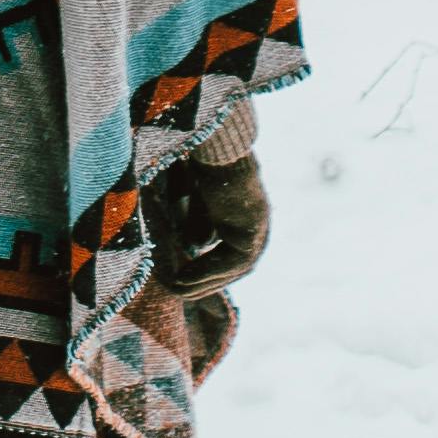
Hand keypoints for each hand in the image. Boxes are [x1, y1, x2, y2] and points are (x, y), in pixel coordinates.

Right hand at [144, 155, 269, 297]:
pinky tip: (184, 277)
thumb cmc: (206, 164)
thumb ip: (201, 222)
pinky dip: (207, 272)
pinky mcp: (252, 231)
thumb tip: (196, 246)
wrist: (216, 146)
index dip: (210, 271)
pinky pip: (230, 262)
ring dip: (205, 281)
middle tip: (180, 292)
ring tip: (178, 289)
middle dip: (208, 282)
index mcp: (250, 219)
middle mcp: (259, 227)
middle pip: (236, 267)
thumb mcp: (201, 200)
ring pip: (234, 268)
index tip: (185, 280)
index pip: (234, 256)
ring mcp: (259, 229)